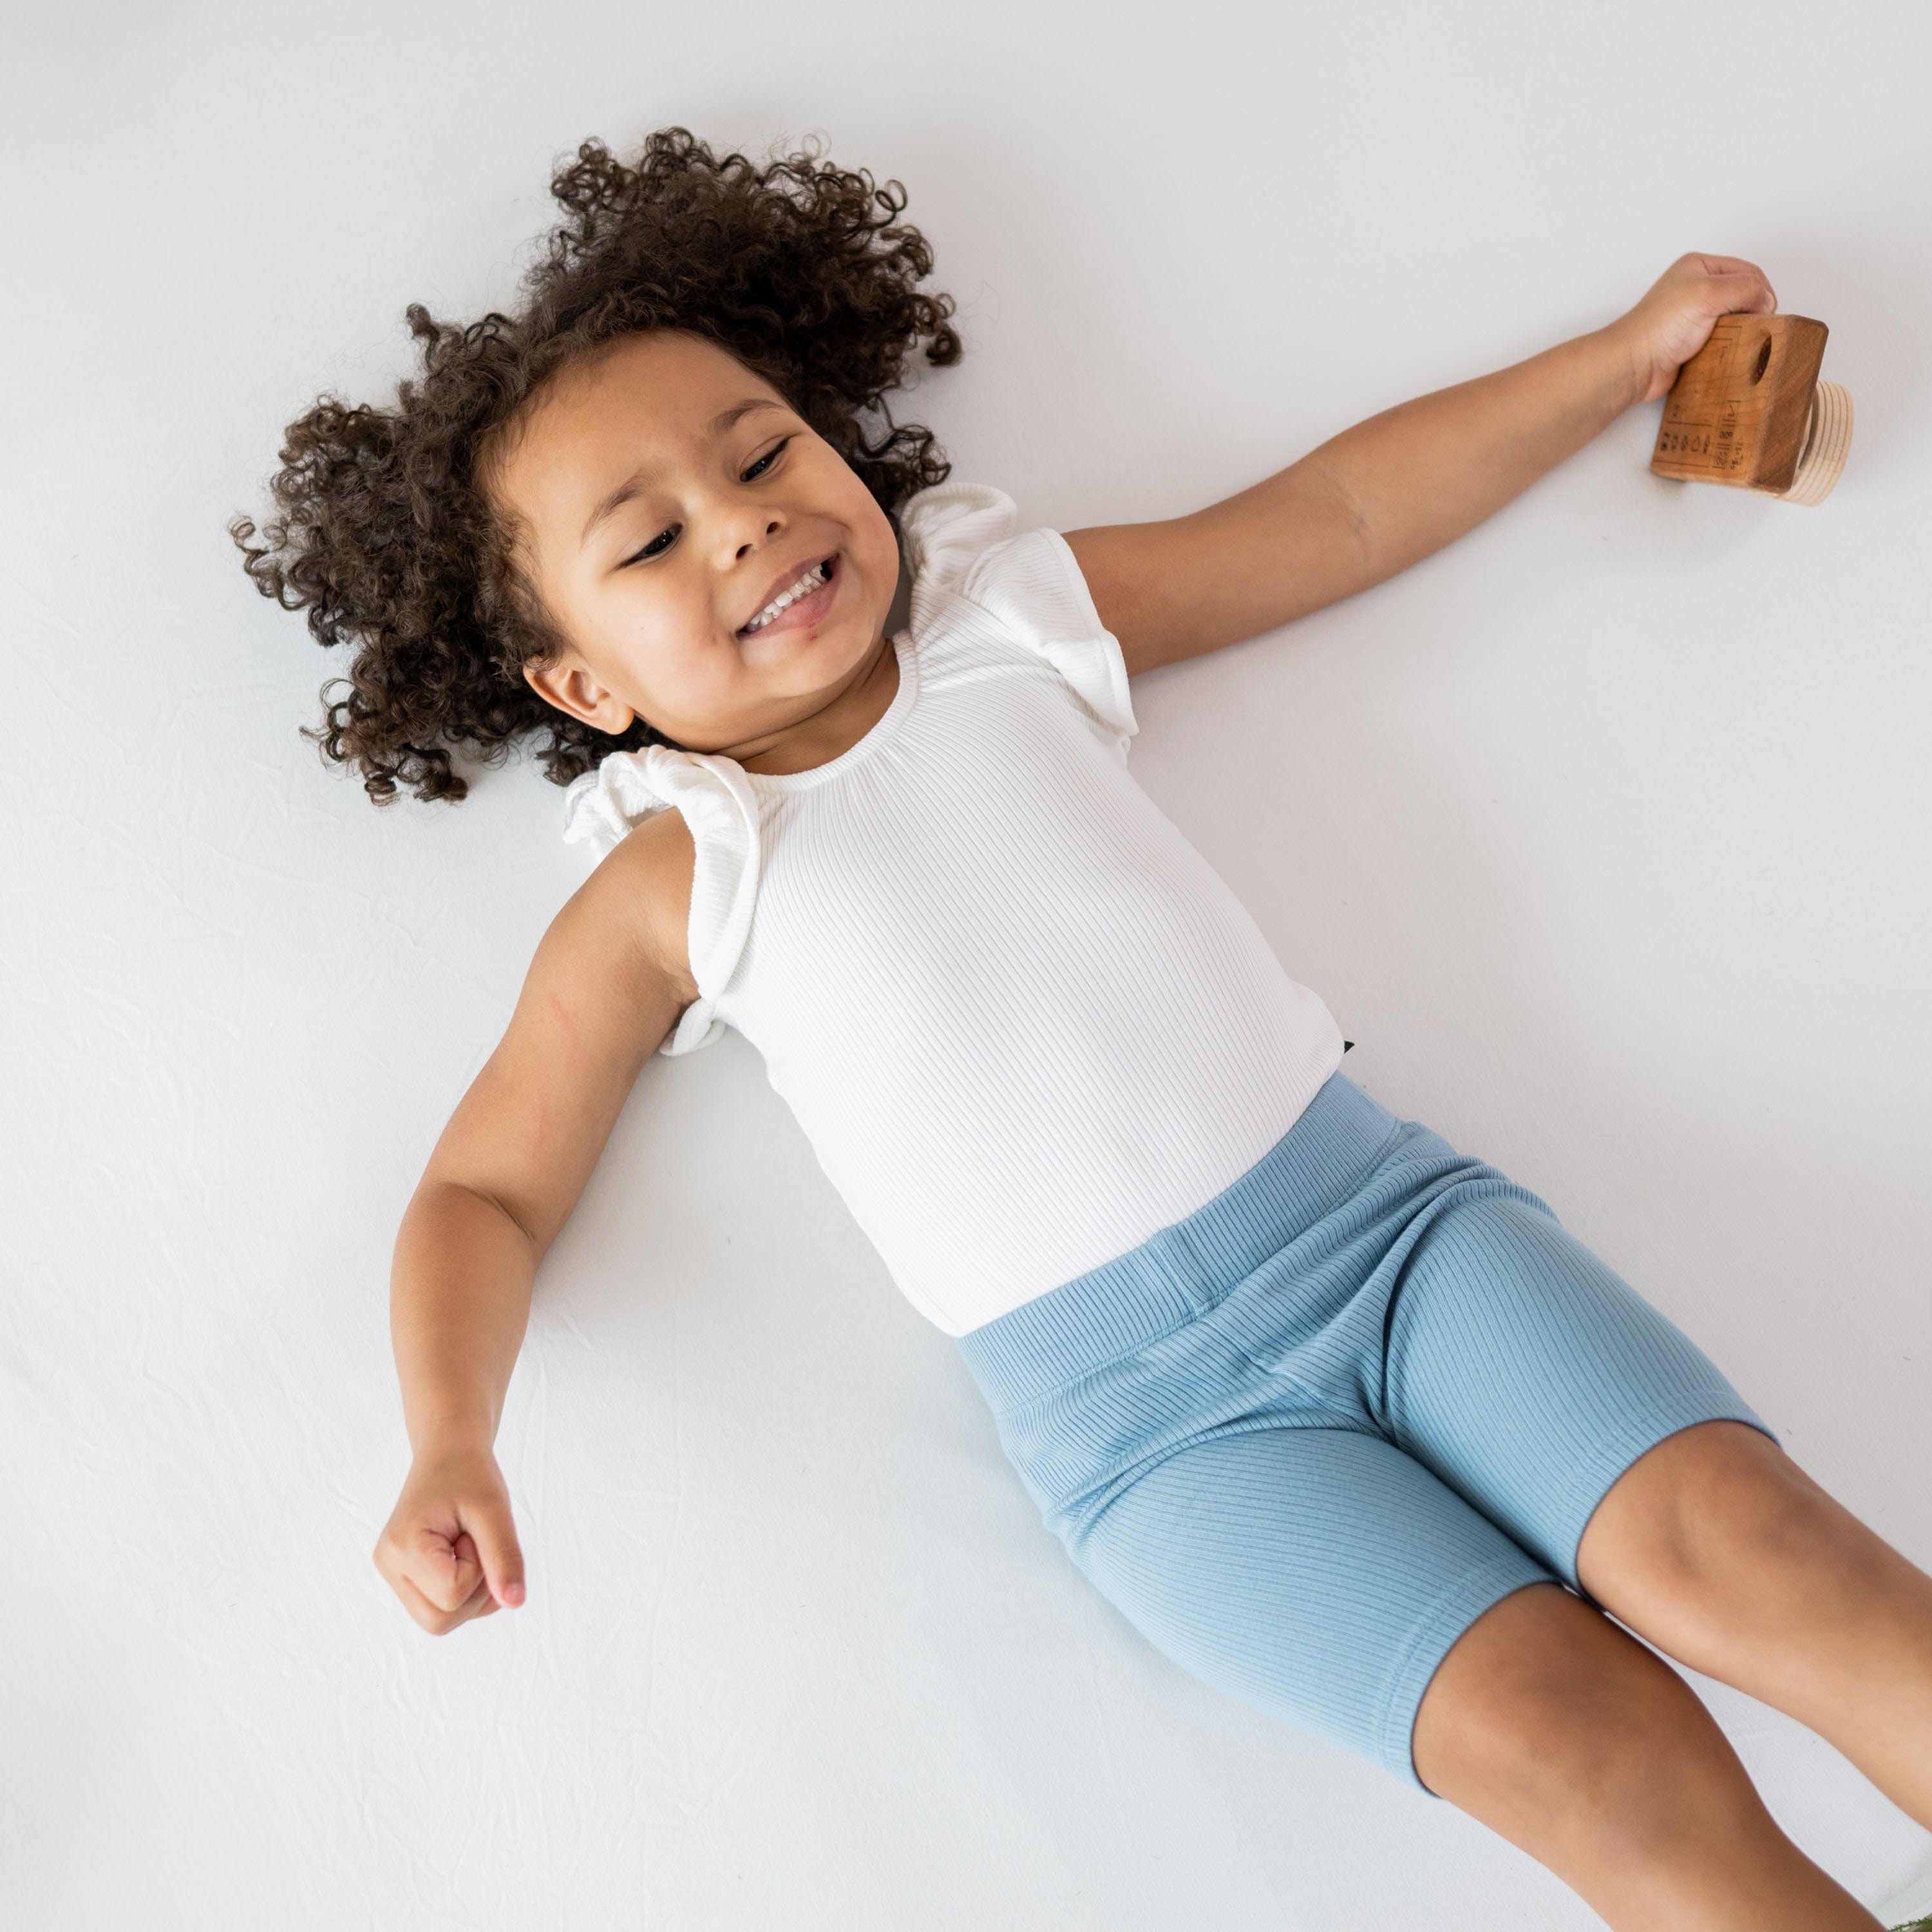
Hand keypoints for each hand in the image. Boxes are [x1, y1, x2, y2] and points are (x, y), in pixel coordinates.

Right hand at [374, 1441, 525, 1633]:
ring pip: (440, 1621)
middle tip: (476, 1543)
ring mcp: (393, 1574)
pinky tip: (464, 1556)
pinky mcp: (404, 1577)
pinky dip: (465, 1592)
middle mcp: (390, 1566)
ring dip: (471, 1593)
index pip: (452, 1595)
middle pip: (440, 1622)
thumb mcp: (494, 1510)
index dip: (478, 1568)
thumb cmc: (470, 1475)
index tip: (475, 1531)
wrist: (449, 1453)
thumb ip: (504, 1557)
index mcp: (402, 1547)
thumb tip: (515, 1603)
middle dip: (474, 1590)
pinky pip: (440, 1610)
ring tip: (469, 1545)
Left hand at [1612, 253, 1778, 404]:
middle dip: (1753, 309)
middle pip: (1742, 295)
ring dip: (1742, 330)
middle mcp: (1695, 288)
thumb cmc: (1660, 327)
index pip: (1747, 271)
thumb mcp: (1709, 293)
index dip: (1761, 290)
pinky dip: (1730, 346)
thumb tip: (1766, 299)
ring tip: (1743, 341)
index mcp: (1699, 267)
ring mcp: (1693, 316)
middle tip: (1757, 326)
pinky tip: (1730, 353)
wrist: (1633, 365)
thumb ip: (1744, 288)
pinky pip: (1721, 340)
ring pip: (1734, 319)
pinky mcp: (1691, 340)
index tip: (1766, 311)